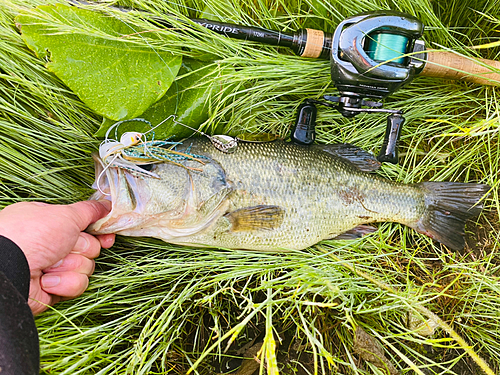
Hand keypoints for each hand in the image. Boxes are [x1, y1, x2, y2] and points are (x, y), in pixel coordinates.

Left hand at [0, 200, 114, 314]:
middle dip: (82, 248)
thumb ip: (89, 210)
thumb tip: (107, 204)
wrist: (10, 270)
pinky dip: (65, 282)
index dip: (99, 232)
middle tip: (66, 247)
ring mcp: (52, 267)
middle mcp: (51, 244)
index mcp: (51, 223)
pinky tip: (47, 280)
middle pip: (90, 247)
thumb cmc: (31, 235)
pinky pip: (76, 284)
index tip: (106, 236)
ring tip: (52, 265)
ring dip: (72, 266)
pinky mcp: (53, 288)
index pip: (86, 226)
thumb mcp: (64, 214)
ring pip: (85, 267)